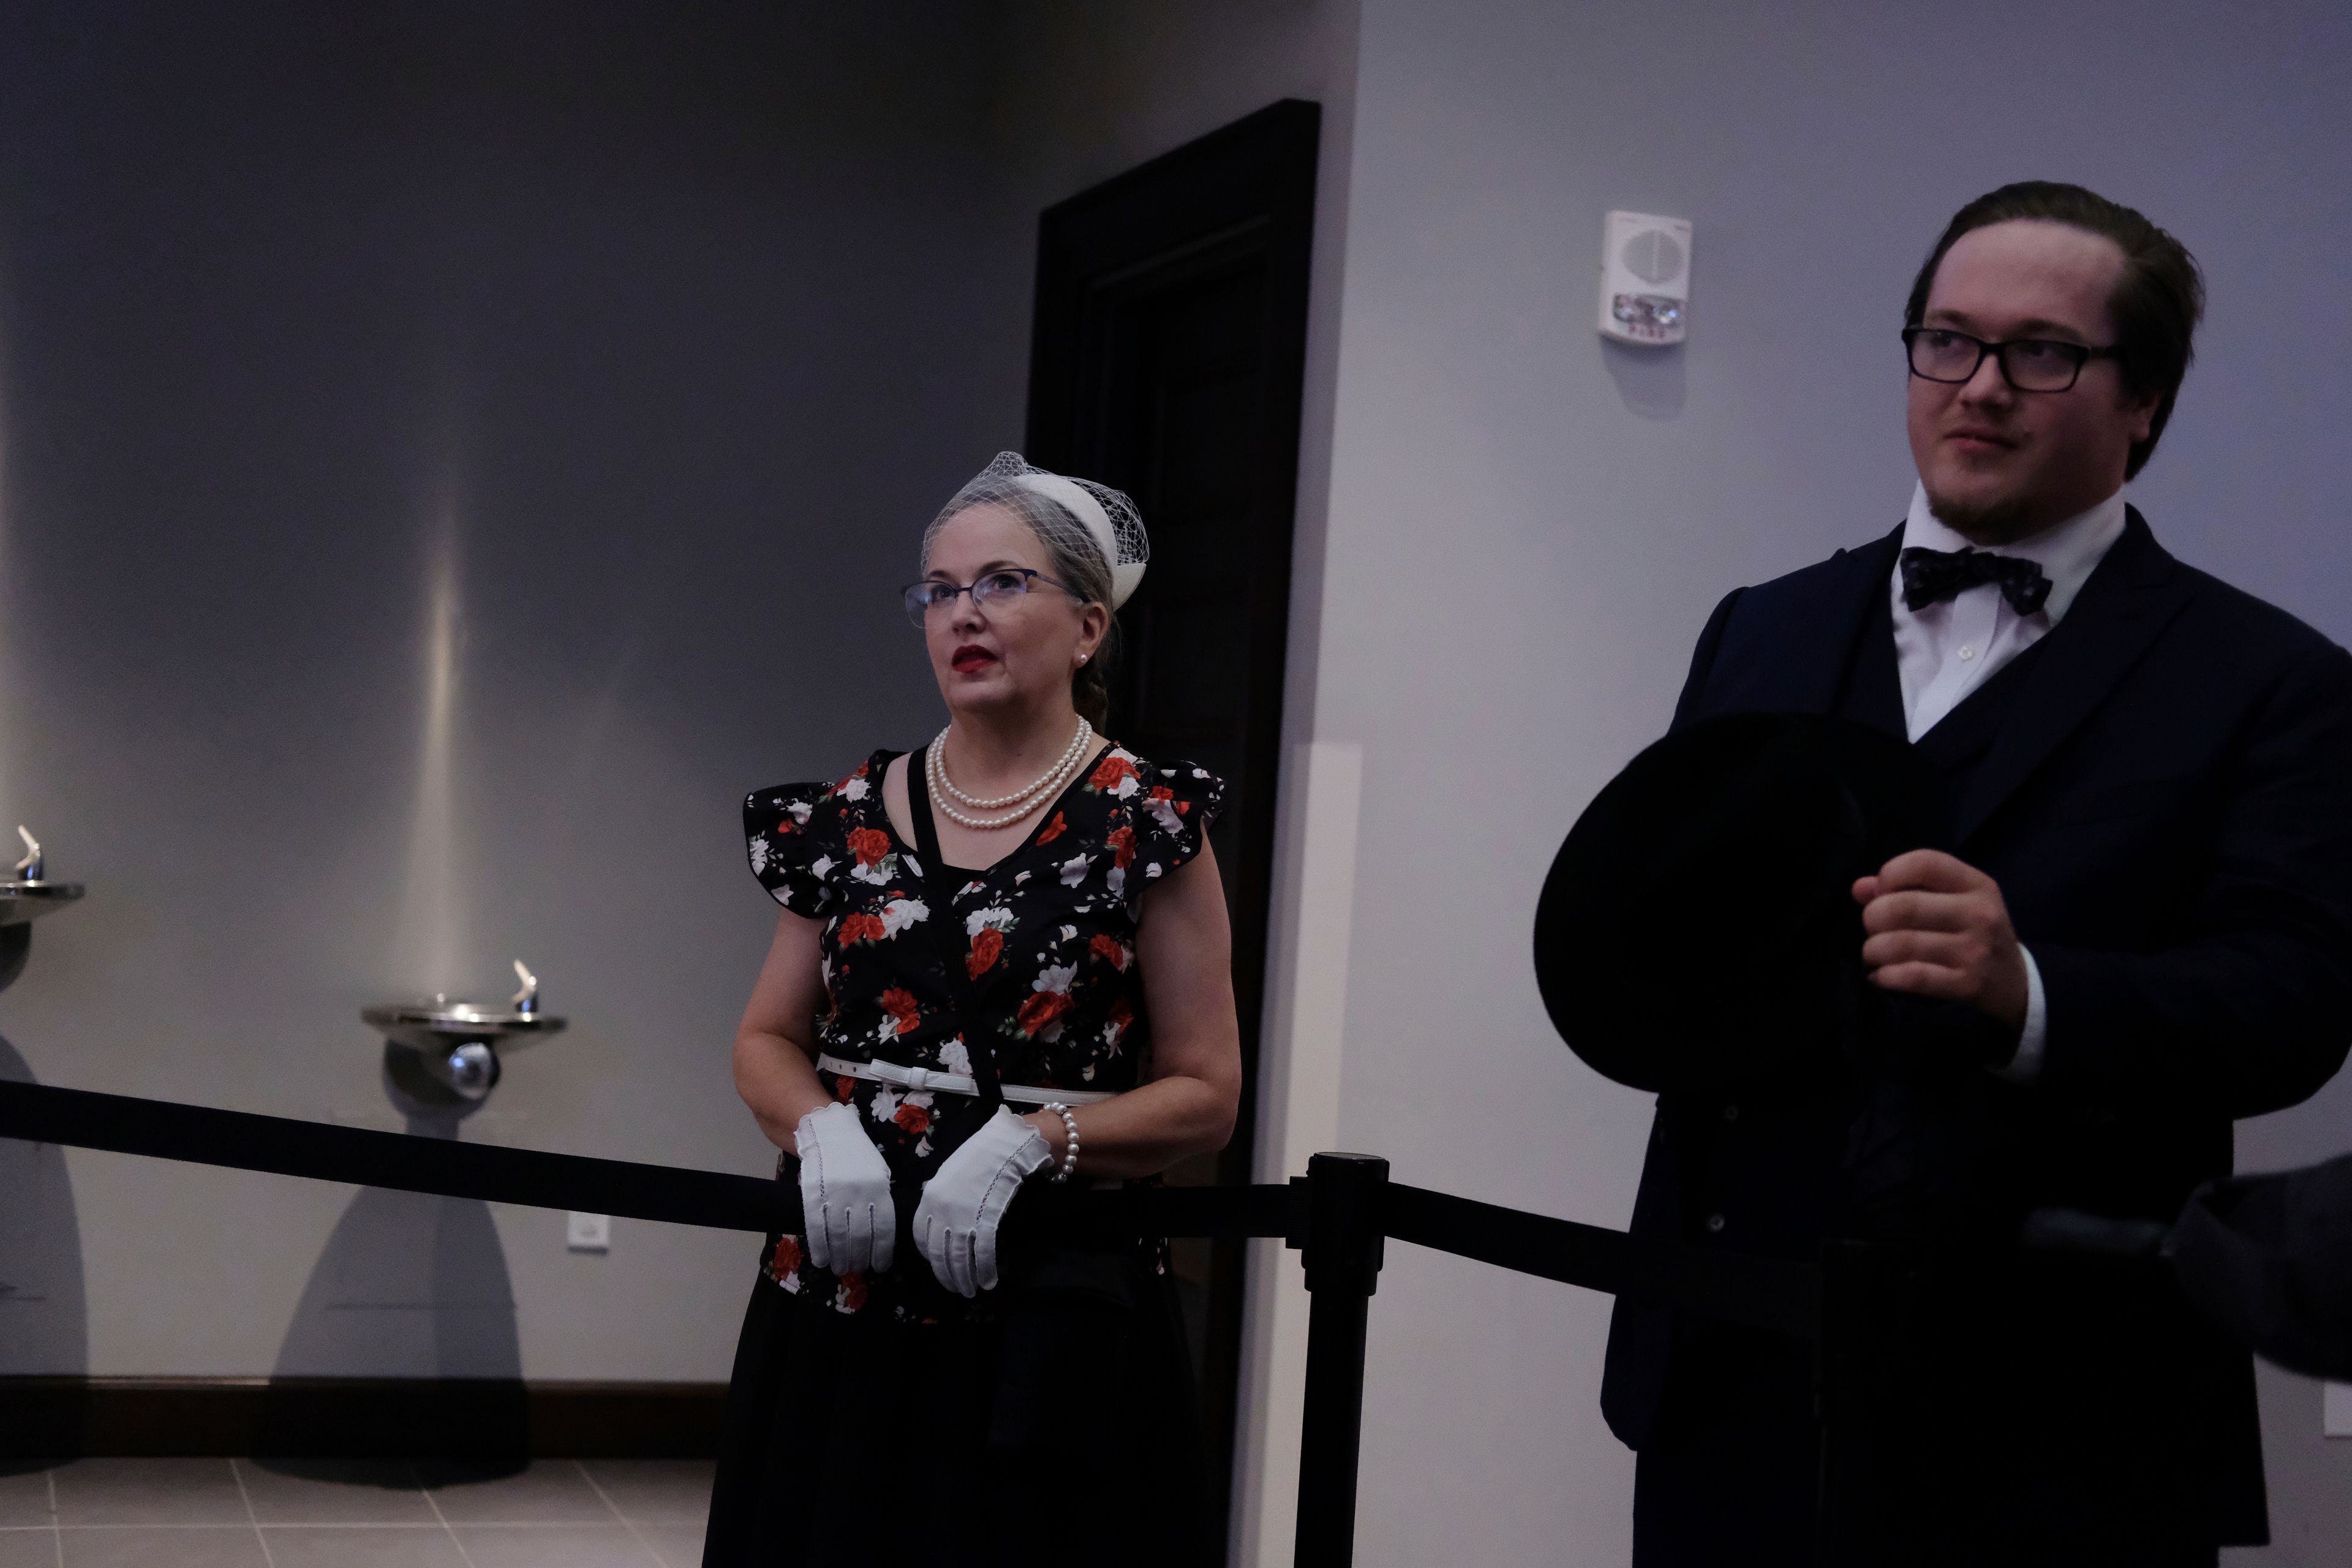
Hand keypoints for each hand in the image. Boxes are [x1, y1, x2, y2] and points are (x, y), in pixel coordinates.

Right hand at [794, 1101, 894, 1273]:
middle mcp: (858, 1194)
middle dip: (859, 1258)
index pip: (884, 1228)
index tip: (880, 1266)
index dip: (881, 1251)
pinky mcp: (813, 1195)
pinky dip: (819, 1247)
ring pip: (839, 1237)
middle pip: (861, 1237)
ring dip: (840, 1258)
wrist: (826, 1129)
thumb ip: (880, 1198)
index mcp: (878, 1188)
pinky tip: (821, 1260)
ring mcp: (834, 1195)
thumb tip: (882, 1229)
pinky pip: (817, 1227)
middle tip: (856, 1268)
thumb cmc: (855, 1153)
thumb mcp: (878, 1171)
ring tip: (840, 1268)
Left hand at [913, 1105, 1053, 1295]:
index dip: (931, 1256)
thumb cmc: (979, 1156)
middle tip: (957, 1289)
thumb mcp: (950, 1177)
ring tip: (972, 1291)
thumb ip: (943, 1200)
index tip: (941, 1266)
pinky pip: (982, 1253)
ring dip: (965, 1279)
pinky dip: (985, 1270)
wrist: (1005, 1144)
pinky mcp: (984, 1221)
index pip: (921, 1237)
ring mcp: (962, 1217)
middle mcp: (941, 1211)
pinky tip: (989, 1281)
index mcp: (929, 1200)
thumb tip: (943, 1222)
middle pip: (939, 1254)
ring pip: (959, 1259)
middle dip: (948, 1276)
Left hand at [1853, 849, 2028, 1034]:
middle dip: (1872, 917)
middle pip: (1904, 907)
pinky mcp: (1967, 984)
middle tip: (1872, 927)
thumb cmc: (1973, 931)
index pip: (1925, 863)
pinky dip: (1886, 976)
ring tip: (1873, 952)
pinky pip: (1912, 977)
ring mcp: (1975, 950)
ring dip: (1874, 949)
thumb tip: (1860, 888)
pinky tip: (1880, 975)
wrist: (2016, 981)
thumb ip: (1906, 888)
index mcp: (1976, 885)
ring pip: (1902, 944)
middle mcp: (1979, 914)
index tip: (1881, 891)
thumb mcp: (1952, 900)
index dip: (1891, 873)